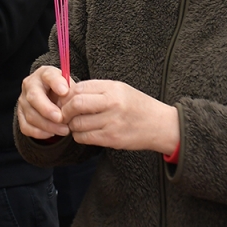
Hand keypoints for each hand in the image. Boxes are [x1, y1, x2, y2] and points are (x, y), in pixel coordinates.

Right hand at [17, 66, 72, 139]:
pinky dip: (39, 133)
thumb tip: (72, 105)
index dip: (56, 82)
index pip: (48, 75)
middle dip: (47, 109)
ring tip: (64, 130)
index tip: (65, 91)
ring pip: (31, 115)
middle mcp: (30, 85)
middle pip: (33, 97)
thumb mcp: (70, 87)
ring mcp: (23, 100)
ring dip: (48, 125)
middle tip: (60, 118)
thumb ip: (71, 94)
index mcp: (44, 74)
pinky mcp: (20, 115)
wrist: (52, 98)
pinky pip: (26, 127)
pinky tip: (52, 133)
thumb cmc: (63, 92)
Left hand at [60, 79, 179, 153]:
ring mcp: (112, 122)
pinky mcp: (112, 139)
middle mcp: (112, 104)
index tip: (65, 100)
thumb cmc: (137, 105)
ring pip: (77, 123)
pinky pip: (85, 138)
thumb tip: (68, 92)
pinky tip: (84, 133)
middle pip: (75, 104)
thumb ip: (96, 89)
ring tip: (76, 123)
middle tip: (65, 113)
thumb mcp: (119, 89)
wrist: (161, 125)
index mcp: (112, 88)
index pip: (79, 88)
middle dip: (65, 110)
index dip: (67, 94)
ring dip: (71, 125)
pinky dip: (79, 136)